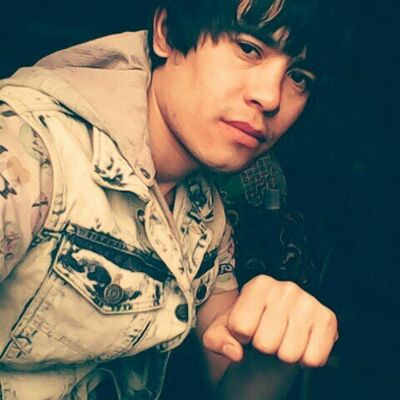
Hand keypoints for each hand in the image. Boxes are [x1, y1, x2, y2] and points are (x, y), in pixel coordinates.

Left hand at [202, 275, 337, 366]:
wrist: (275, 320)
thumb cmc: (249, 322)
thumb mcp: (223, 327)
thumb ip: (216, 339)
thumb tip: (235, 352)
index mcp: (259, 285)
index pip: (241, 327)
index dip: (240, 336)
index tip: (247, 329)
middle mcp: (286, 289)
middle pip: (266, 344)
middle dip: (263, 347)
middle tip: (267, 334)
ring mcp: (308, 302)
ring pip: (289, 355)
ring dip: (283, 354)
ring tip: (282, 338)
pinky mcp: (327, 319)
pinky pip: (313, 359)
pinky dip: (304, 360)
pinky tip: (299, 343)